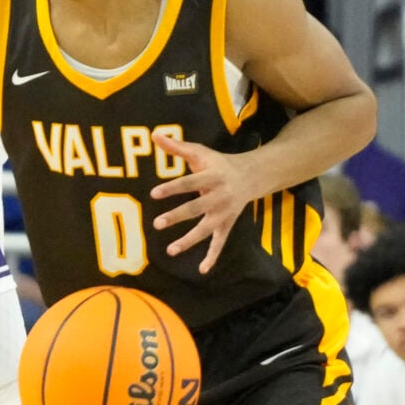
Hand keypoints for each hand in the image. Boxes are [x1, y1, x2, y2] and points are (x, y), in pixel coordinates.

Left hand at [149, 132, 269, 272]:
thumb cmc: (218, 163)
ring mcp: (223, 213)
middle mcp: (219, 196)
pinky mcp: (227, 225)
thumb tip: (155, 134)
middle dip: (177, 216)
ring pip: (206, 229)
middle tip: (157, 223)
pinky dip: (213, 257)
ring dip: (189, 240)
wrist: (251, 176)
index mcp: (212, 177)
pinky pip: (220, 243)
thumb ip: (177, 147)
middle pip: (196, 208)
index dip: (173, 188)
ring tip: (171, 250)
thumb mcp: (200, 152)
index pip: (189, 183)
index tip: (154, 194)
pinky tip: (202, 270)